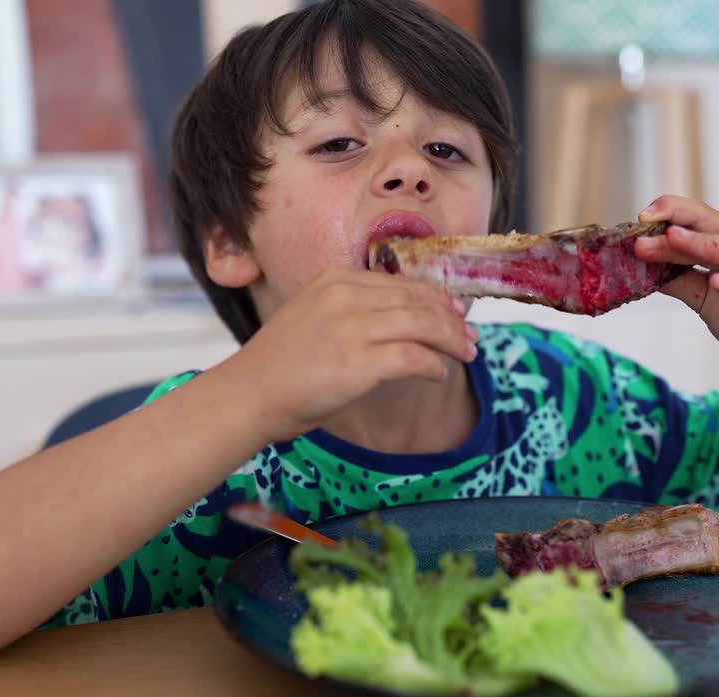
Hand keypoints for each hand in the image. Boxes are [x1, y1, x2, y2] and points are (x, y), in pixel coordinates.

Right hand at [215, 267, 476, 442]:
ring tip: (467, 354)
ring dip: (452, 341)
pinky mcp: (359, 361)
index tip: (455, 313)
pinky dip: (434, 365)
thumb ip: (350, 310)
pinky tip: (439, 374)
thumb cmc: (278, 366)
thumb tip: (401, 320)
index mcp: (334, 279)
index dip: (435, 298)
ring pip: (424, 325)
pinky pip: (414, 357)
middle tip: (470, 337)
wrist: (248, 395)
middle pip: (418, 301)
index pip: (401, 283)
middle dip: (451, 320)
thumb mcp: (312, 317)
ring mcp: (353, 327)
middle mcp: (345, 296)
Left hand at [634, 195, 718, 383]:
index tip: (641, 217)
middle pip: (714, 229)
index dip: (672, 213)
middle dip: (679, 226)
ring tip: (674, 240)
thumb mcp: (704, 300)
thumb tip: (639, 268)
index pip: (701, 219)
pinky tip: (718, 282)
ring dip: (703, 245)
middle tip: (648, 224)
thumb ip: (679, 281)